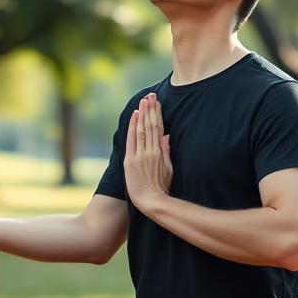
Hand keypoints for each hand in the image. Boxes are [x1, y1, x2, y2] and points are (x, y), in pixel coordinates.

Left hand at [124, 92, 172, 212]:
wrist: (150, 201)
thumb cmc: (161, 187)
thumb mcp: (168, 169)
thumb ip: (166, 151)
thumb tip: (166, 136)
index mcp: (159, 153)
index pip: (158, 129)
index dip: (157, 114)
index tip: (157, 102)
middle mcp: (149, 152)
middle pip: (150, 126)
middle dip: (150, 109)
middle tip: (150, 96)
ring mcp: (139, 156)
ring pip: (141, 130)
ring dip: (142, 114)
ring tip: (143, 101)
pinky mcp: (129, 161)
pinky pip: (131, 140)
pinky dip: (133, 127)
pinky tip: (134, 116)